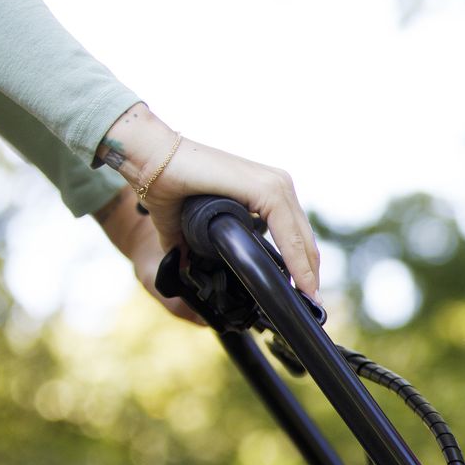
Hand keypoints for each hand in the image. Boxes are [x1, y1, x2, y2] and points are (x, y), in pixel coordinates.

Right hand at [96, 103, 320, 298]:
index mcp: (266, 190)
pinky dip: (296, 261)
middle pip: (304, 238)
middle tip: (313, 305)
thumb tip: (189, 272)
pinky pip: (289, 232)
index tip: (306, 295)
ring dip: (307, 272)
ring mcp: (274, 183)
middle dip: (310, 274)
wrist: (151, 159)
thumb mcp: (194, 227)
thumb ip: (198, 248)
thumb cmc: (168, 186)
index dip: (302, 265)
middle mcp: (276, 184)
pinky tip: (299, 283)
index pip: (295, 234)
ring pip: (301, 238)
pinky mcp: (266, 187)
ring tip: (309, 301)